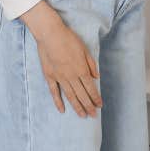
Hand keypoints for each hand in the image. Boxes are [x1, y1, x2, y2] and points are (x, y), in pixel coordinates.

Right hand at [22, 1, 102, 117]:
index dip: (95, 98)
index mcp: (81, 69)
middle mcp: (71, 76)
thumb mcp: (85, 50)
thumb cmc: (69, 39)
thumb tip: (96, 78)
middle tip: (93, 115)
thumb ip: (91, 64)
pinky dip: (58, 102)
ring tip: (82, 115)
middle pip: (81, 95)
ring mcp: (59, 77)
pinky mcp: (49, 76)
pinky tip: (62, 110)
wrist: (50, 34)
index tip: (99, 105)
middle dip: (88, 106)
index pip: (90, 88)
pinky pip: (54, 92)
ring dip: (77, 106)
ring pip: (70, 96)